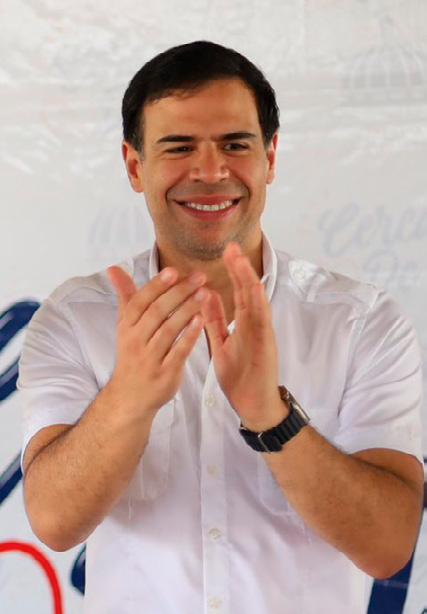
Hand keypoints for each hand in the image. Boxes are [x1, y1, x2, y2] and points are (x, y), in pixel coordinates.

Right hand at [107, 266, 209, 418]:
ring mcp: (149, 359)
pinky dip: (189, 337)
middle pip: (157, 313)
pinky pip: (178, 353)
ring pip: (168, 331)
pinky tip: (201, 322)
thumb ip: (125, 295)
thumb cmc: (132, 353)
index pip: (140, 301)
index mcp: (127, 326)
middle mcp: (135, 341)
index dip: (157, 286)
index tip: (174, 271)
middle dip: (178, 293)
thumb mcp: (125, 325)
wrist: (130, 396)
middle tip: (199, 278)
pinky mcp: (164, 374)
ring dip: (187, 311)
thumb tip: (113, 268)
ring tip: (204, 294)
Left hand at [201, 242, 286, 429]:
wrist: (253, 405)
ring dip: (249, 280)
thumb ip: (216, 320)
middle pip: (249, 290)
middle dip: (240, 268)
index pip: (239, 291)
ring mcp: (262, 333)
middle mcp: (255, 324)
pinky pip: (262, 321)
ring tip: (239, 260)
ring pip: (257, 301)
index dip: (233, 271)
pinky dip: (259, 303)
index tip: (225, 252)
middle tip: (231, 246)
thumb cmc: (240, 375)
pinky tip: (254, 288)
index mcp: (244, 323)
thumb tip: (207, 295)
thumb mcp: (222, 343)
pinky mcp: (266, 345)